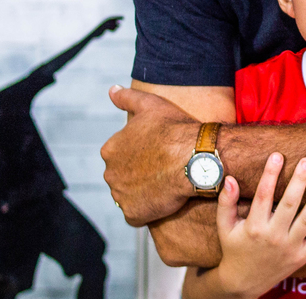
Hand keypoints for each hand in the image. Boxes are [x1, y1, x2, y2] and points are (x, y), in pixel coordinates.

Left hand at [101, 85, 201, 225]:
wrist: (196, 158)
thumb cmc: (175, 129)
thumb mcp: (150, 104)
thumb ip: (127, 97)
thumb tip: (111, 90)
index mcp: (110, 149)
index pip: (120, 155)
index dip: (140, 155)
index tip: (157, 153)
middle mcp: (110, 173)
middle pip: (122, 176)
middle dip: (138, 175)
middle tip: (162, 170)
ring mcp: (120, 195)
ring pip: (129, 195)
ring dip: (142, 193)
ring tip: (165, 185)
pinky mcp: (133, 214)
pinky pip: (136, 214)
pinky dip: (147, 210)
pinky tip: (164, 200)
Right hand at [211, 153, 305, 298]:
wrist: (243, 282)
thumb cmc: (234, 248)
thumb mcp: (225, 227)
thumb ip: (227, 203)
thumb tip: (230, 179)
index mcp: (254, 227)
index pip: (263, 195)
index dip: (270, 175)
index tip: (277, 155)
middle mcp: (273, 237)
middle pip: (289, 205)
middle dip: (299, 182)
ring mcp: (289, 248)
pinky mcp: (301, 257)